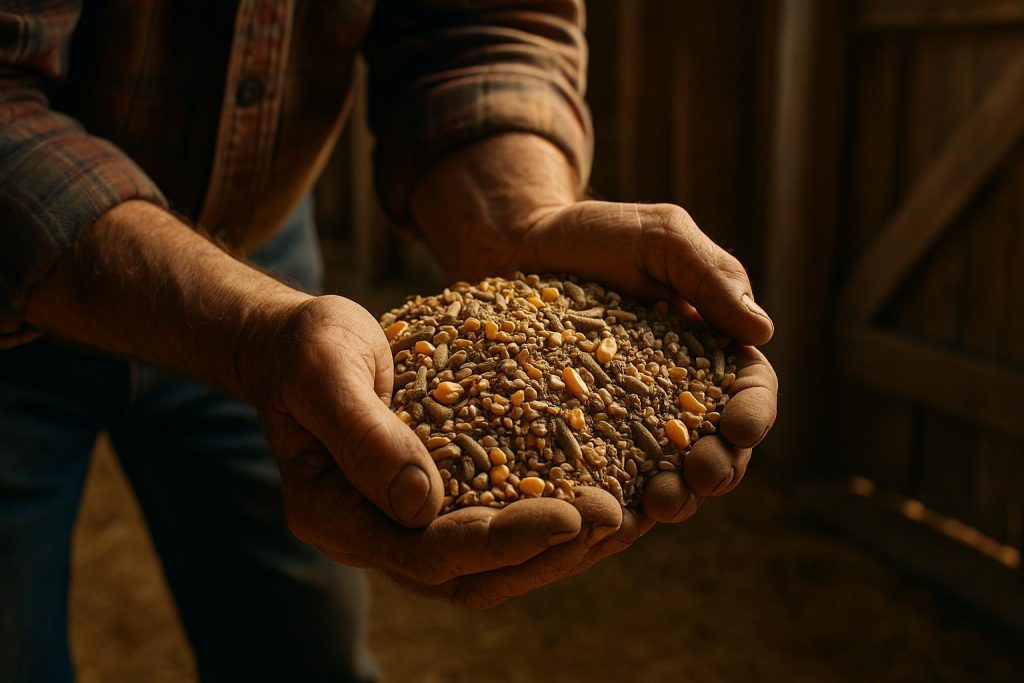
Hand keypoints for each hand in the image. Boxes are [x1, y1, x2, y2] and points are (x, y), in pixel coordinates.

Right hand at [248, 295, 636, 607]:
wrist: (300, 345)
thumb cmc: (307, 348)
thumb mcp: (326, 371)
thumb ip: (364, 433)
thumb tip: (422, 502)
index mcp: (336, 517)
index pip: (430, 554)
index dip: (504, 542)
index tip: (573, 515)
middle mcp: (372, 537)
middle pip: (469, 578)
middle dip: (548, 553)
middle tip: (618, 518)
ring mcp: (403, 525)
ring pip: (489, 566)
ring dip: (559, 547)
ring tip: (624, 514)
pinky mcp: (434, 502)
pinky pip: (494, 524)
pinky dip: (546, 516)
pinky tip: (595, 489)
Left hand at [412, 134, 778, 533]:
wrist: (517, 244)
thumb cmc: (595, 233)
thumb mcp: (661, 239)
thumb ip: (711, 277)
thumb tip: (763, 333)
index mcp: (710, 346)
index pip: (749, 390)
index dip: (753, 414)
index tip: (740, 427)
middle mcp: (677, 390)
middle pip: (719, 445)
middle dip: (721, 467)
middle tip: (700, 478)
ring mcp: (630, 417)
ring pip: (670, 471)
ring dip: (678, 495)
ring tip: (660, 506)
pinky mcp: (584, 433)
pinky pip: (608, 473)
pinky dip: (617, 496)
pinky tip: (608, 509)